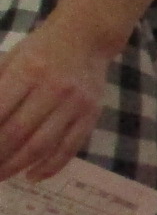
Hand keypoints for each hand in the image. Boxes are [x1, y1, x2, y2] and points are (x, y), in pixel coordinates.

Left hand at [0, 15, 112, 181]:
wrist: (87, 38)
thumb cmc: (40, 48)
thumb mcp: (10, 58)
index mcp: (28, 71)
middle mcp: (54, 88)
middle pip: (17, 132)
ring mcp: (75, 104)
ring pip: (42, 145)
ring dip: (17, 165)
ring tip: (1, 176)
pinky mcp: (91, 115)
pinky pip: (70, 147)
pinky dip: (51, 166)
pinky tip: (33, 176)